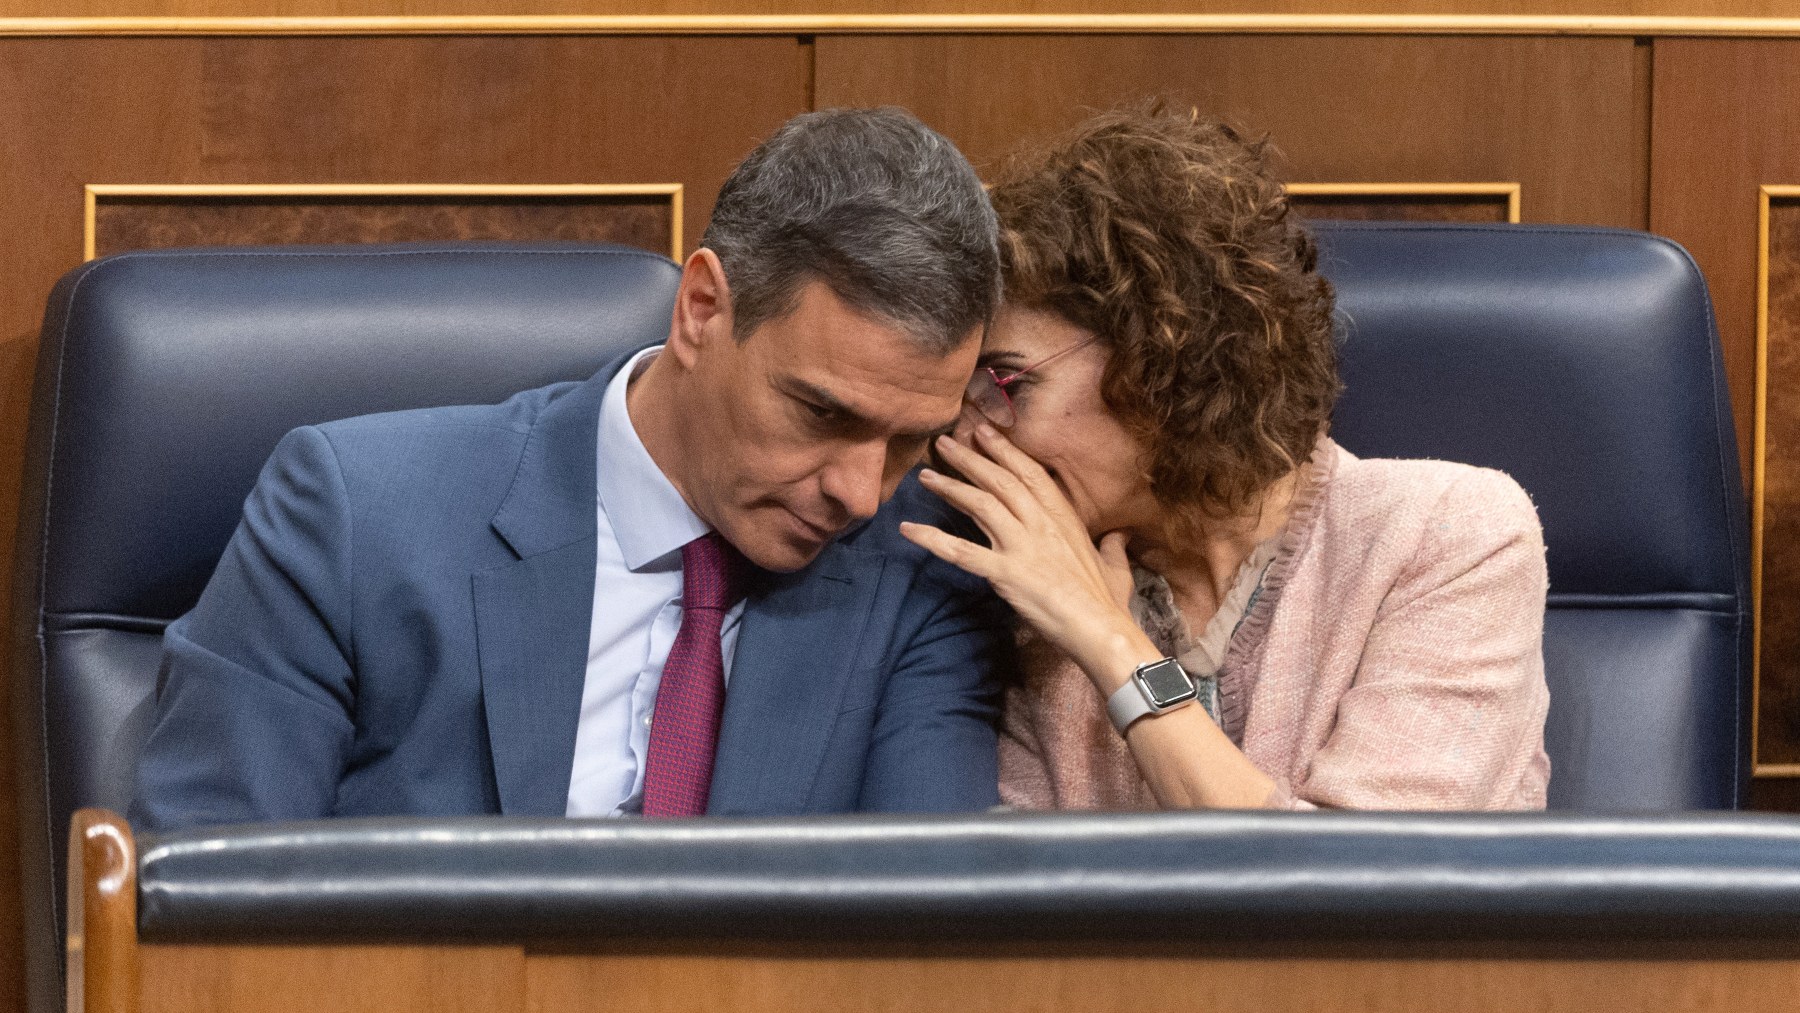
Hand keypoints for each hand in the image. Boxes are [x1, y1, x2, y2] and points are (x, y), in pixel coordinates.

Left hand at [900, 424, 1149, 688]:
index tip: (983, 431)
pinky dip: (931, 539)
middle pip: (1000, 480)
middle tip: (944, 441)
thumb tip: (1119, 538)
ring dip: (949, 487)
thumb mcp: (1116, 567)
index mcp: (1064, 518)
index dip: (1004, 450)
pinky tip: (907, 529)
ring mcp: (1022, 545)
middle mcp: (1040, 523)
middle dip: (970, 458)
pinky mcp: (1005, 573)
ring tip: (925, 475)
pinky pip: (961, 552)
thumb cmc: (1107, 602)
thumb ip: (1113, 548)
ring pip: (980, 504)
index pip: (1030, 473)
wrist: (1100, 629)